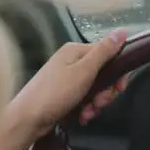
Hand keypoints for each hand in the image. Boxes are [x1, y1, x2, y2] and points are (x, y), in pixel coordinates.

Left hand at [7, 29, 128, 137]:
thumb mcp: (84, 71)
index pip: (107, 55)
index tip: (119, 88)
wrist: (28, 118)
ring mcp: (66, 78)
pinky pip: (84, 98)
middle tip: (100, 103)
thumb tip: (122, 30)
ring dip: (95, 103)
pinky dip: (86, 108)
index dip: (117, 72)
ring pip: (94, 88)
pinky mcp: (63, 93)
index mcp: (75, 51)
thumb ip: (104, 52)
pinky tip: (82, 116)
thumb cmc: (56, 92)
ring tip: (88, 112)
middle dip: (105, 91)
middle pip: (102, 73)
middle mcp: (71, 61)